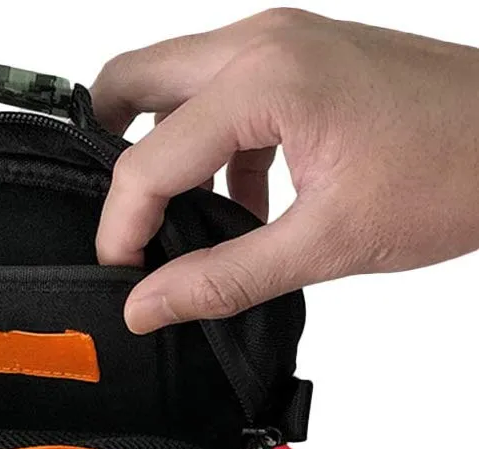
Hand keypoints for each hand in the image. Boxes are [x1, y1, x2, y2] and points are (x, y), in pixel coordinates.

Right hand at [90, 9, 478, 333]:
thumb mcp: (328, 241)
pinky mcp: (297, 56)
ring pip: (172, 82)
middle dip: (108, 152)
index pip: (149, 156)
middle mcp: (262, 42)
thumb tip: (150, 304)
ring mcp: (280, 41)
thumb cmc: (458, 170)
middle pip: (132, 82)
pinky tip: (239, 202)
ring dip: (162, 147)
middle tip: (123, 221)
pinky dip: (209, 145)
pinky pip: (219, 92)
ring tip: (184, 217)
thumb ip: (224, 277)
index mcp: (265, 80)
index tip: (122, 271)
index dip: (122, 224)